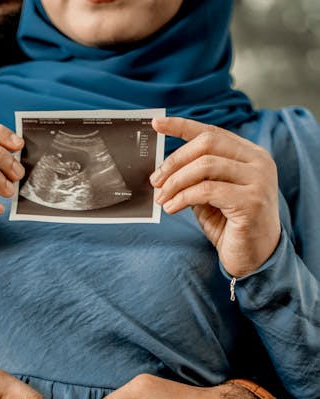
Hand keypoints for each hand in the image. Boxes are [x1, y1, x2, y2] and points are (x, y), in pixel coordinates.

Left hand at [150, 117, 280, 277]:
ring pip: (205, 166)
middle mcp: (259, 162)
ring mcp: (258, 180)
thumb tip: (165, 170)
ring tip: (162, 199)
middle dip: (174, 161)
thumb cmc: (232, 227)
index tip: (156, 123)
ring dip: (176, 182)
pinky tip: (172, 208)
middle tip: (155, 181)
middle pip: (206, 145)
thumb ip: (197, 179)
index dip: (182, 126)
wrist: (255, 259)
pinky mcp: (251, 201)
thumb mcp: (211, 197)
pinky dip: (182, 198)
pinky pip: (207, 190)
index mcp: (250, 155)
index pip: (213, 133)